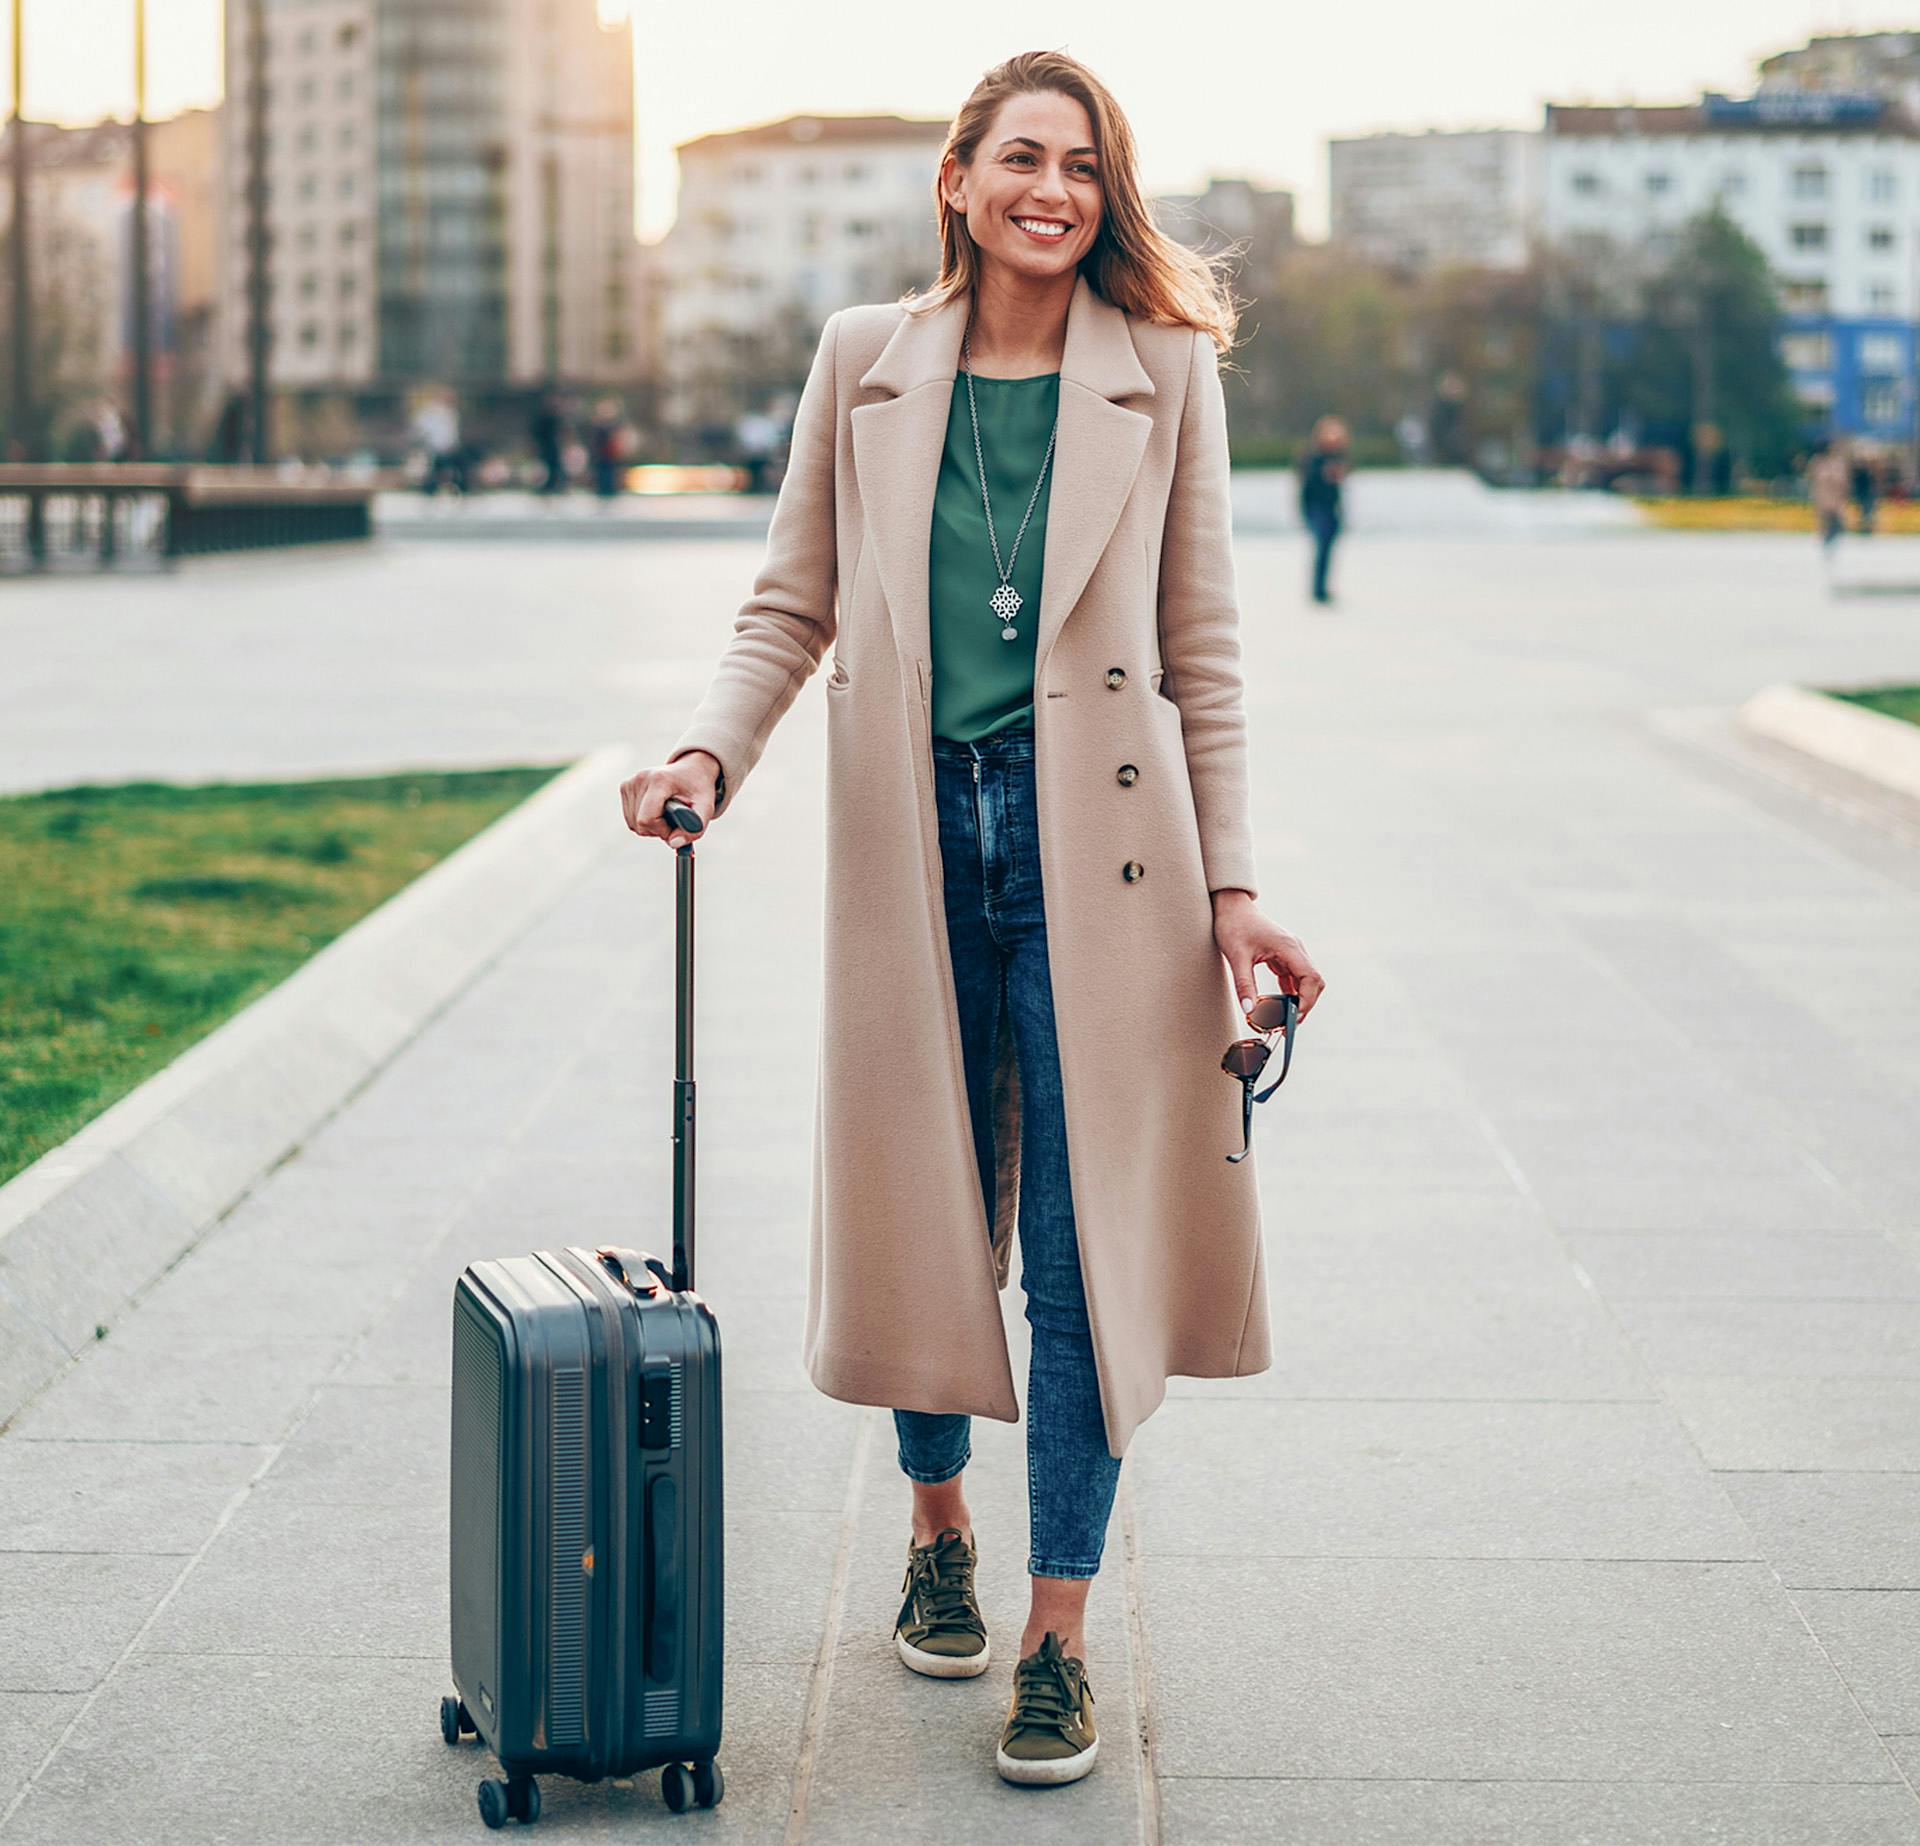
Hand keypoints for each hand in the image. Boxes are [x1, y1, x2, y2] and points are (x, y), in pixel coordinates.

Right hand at [620, 751, 720, 849]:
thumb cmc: (698, 789)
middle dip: (658, 830)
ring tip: (667, 813)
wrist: (690, 770)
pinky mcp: (625, 787)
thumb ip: (695, 829)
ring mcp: (631, 782)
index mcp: (660, 780)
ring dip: (651, 827)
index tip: (676, 827)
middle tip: (674, 820)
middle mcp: (641, 778)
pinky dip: (644, 821)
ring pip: (633, 824)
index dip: (661, 831)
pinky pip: (630, 818)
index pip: (647, 819)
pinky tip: (657, 810)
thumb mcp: (706, 808)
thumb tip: (674, 844)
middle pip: (639, 824)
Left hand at [1212, 890, 1325, 1021]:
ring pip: (1305, 981)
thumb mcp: (1236, 956)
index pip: (1311, 978)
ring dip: (1298, 999)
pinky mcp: (1284, 955)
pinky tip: (1279, 1005)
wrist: (1231, 906)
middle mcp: (1295, 949)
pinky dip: (1290, 992)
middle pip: (1313, 981)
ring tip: (1283, 1018)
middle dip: (1305, 1004)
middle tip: (1289, 1024)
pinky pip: (1293, 977)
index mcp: (1288, 947)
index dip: (1307, 1001)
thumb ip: (1244, 984)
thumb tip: (1250, 1010)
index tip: (1294, 1018)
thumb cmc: (1234, 925)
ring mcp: (1291, 951)